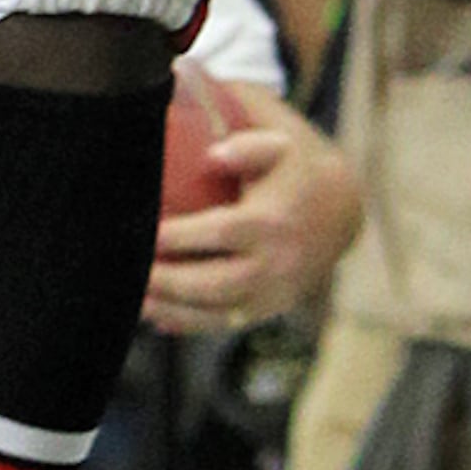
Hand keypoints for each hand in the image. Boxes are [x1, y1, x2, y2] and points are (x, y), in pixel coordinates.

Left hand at [145, 103, 359, 332]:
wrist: (339, 212)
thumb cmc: (294, 171)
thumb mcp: (279, 145)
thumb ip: (247, 146)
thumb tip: (213, 155)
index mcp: (273, 222)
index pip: (223, 233)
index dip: (183, 236)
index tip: (148, 234)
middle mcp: (275, 264)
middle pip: (218, 283)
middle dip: (171, 283)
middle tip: (131, 274)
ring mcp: (273, 293)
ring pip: (218, 313)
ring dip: (173, 310)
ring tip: (134, 301)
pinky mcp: (268, 309)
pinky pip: (225, 324)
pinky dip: (188, 325)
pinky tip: (154, 317)